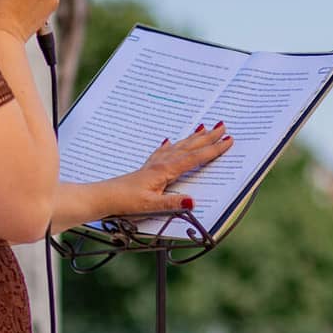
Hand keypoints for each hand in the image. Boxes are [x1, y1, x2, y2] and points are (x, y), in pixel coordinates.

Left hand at [104, 123, 232, 215]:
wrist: (103, 197)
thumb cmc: (125, 202)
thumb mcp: (150, 206)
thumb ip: (172, 204)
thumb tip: (193, 201)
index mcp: (165, 171)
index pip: (195, 158)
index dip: (213, 150)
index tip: (228, 141)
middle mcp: (161, 163)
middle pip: (189, 147)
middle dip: (207, 137)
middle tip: (223, 126)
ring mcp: (153, 164)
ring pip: (178, 146)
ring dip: (193, 138)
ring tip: (204, 128)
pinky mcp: (146, 168)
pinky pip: (163, 151)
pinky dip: (170, 145)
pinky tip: (169, 142)